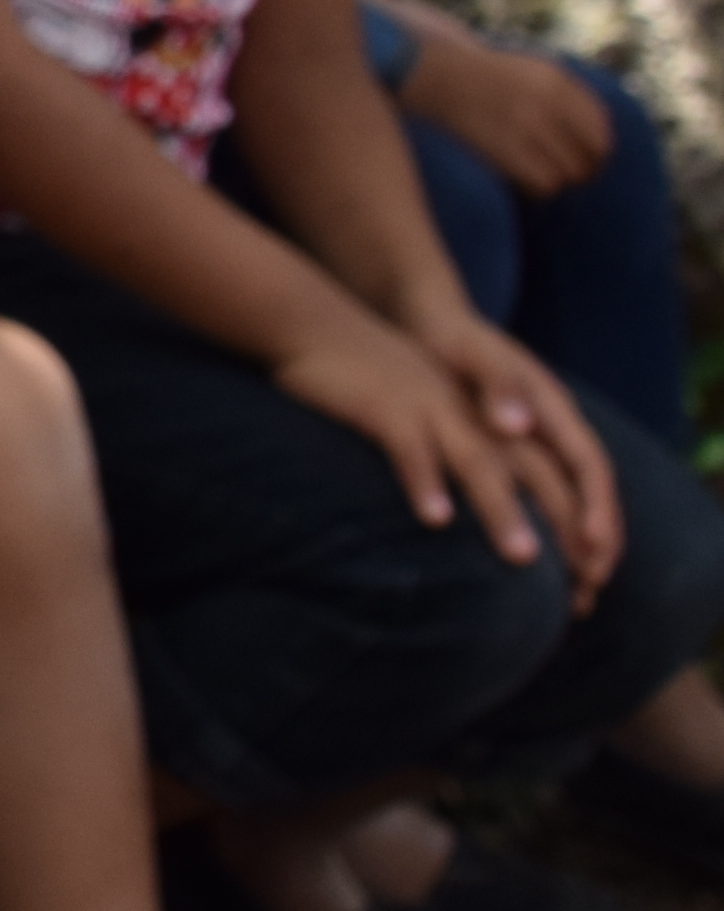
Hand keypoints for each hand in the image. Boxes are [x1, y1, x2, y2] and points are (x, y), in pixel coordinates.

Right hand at [273, 305, 582, 579]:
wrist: (317, 326)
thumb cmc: (374, 384)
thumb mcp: (433, 417)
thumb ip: (465, 459)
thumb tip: (485, 522)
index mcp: (491, 417)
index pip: (557, 473)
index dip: (583, 523)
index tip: (592, 582)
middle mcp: (473, 413)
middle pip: (534, 472)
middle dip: (565, 526)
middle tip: (581, 584)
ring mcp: (432, 407)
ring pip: (480, 462)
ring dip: (504, 511)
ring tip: (523, 558)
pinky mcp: (385, 406)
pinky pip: (411, 449)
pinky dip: (426, 482)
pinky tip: (434, 519)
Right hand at [402, 25, 615, 200]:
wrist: (425, 72)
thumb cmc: (474, 74)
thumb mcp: (525, 68)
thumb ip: (561, 92)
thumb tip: (593, 135)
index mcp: (554, 78)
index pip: (599, 124)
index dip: (598, 147)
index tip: (589, 159)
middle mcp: (545, 99)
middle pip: (590, 152)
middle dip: (582, 169)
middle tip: (567, 176)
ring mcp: (523, 123)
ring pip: (569, 171)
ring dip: (558, 180)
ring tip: (540, 179)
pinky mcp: (502, 146)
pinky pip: (543, 181)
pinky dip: (538, 188)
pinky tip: (523, 184)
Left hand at [415, 308, 621, 601]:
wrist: (427, 320)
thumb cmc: (449, 338)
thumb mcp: (469, 353)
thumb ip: (496, 385)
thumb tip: (517, 426)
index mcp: (551, 407)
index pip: (590, 466)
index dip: (595, 508)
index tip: (591, 548)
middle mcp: (551, 427)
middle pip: (587, 492)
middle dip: (594, 542)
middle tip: (589, 591)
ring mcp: (533, 440)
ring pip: (567, 500)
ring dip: (574, 547)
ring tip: (574, 597)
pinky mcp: (508, 452)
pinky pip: (540, 498)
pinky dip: (543, 532)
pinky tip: (535, 566)